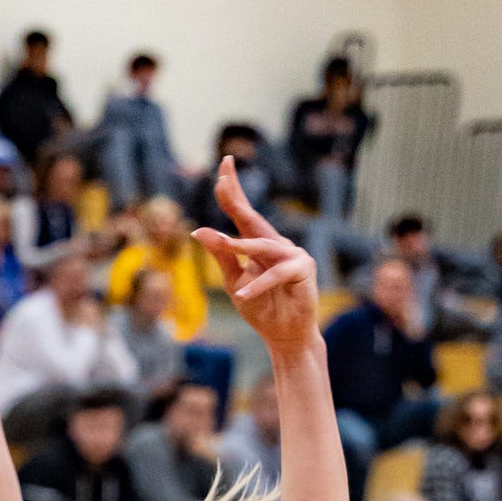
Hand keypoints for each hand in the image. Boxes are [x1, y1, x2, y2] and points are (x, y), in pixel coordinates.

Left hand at [193, 160, 319, 362]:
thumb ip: (221, 256)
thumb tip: (198, 231)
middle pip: (253, 218)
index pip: (244, 212)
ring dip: (242, 247)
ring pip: (263, 246)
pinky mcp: (303, 269)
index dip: (234, 190)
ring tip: (225, 245)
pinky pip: (277, 273)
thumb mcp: (234, 281)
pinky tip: (243, 295)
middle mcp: (275, 243)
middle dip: (237, 200)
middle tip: (221, 180)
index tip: (223, 165)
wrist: (283, 335)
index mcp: (257, 244)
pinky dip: (259, 284)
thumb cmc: (261, 308)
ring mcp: (292, 253)